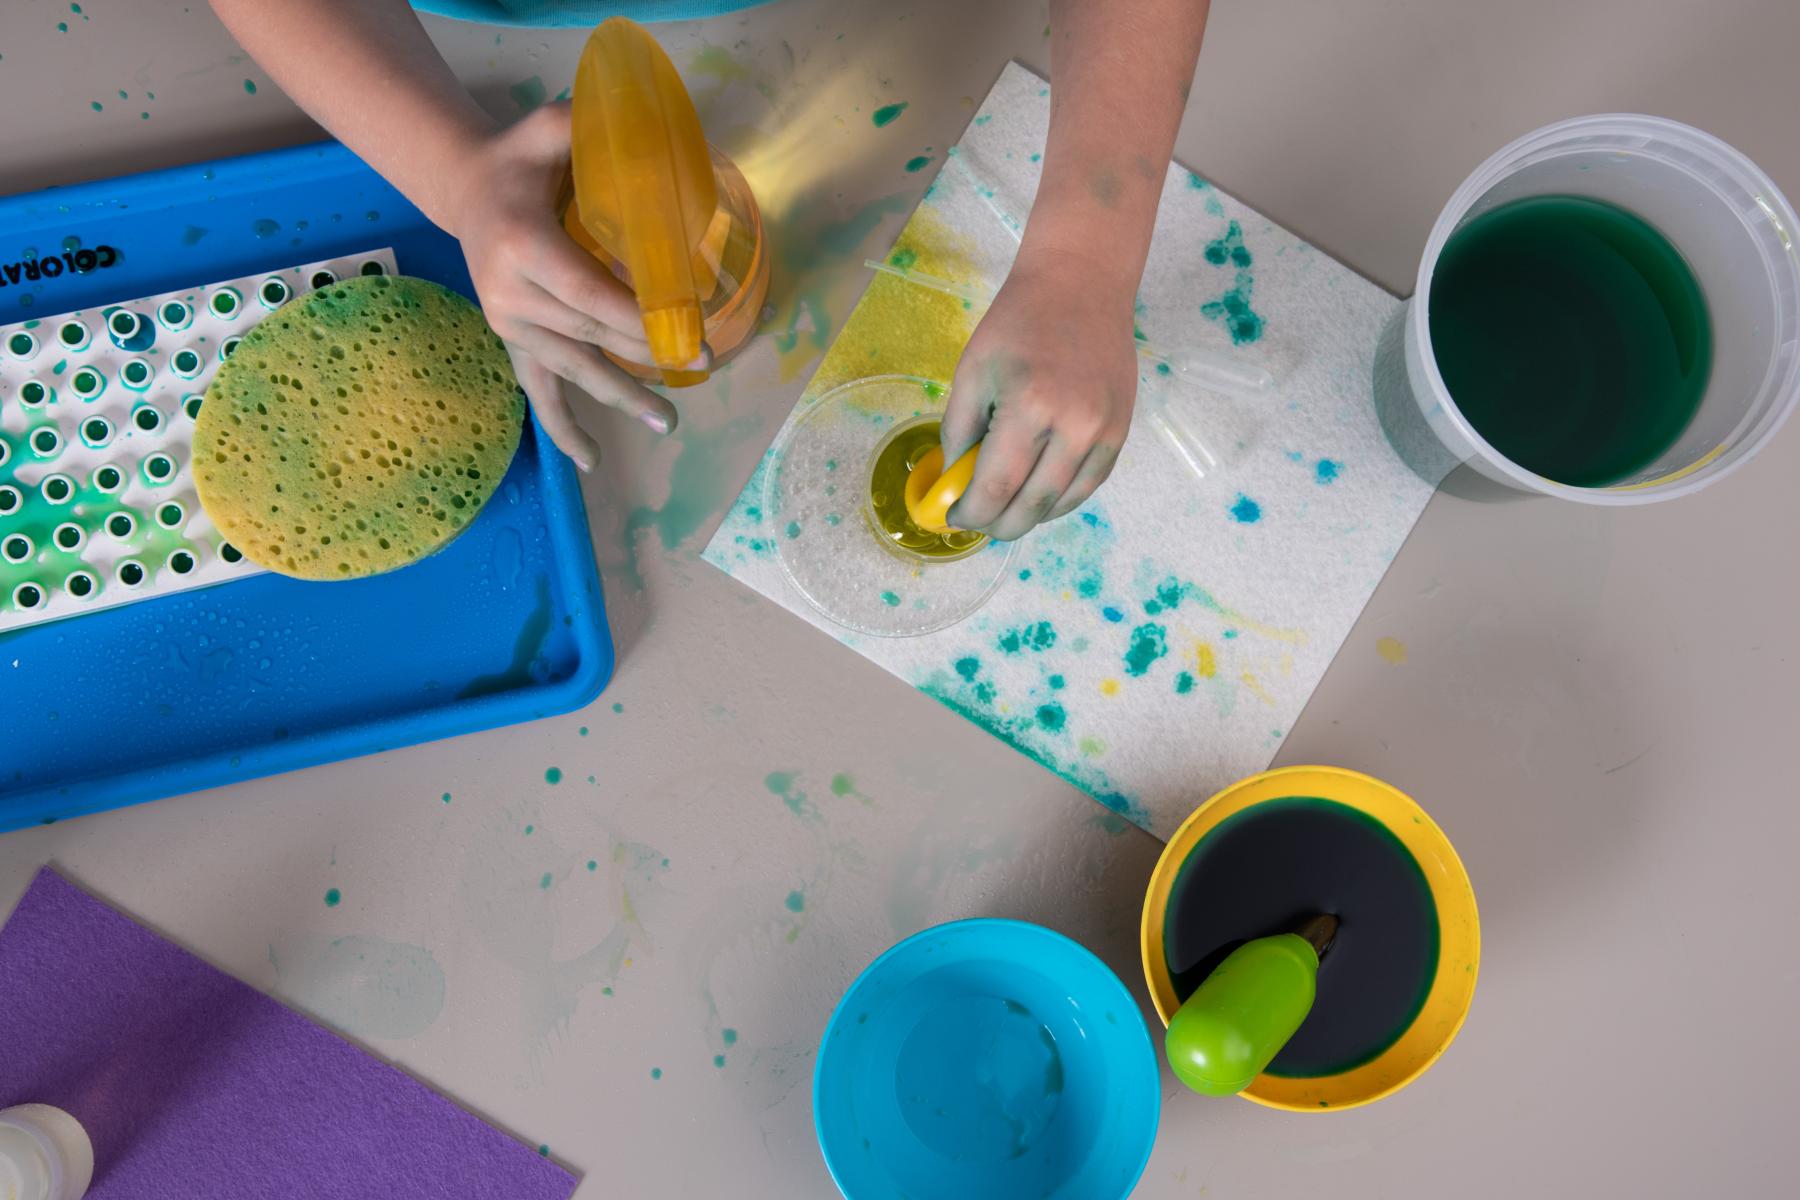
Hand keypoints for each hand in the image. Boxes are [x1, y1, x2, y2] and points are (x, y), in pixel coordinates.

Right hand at [446, 103, 703, 468]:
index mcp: (522, 246)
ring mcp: (508, 324)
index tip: (690, 333)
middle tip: (702, 365)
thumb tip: (646, 130)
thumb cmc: (519, 160)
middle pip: (589, 335)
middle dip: (647, 354)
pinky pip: (538, 392)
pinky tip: (592, 461)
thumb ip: (584, 126)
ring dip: (620, 398)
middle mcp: (509, 294)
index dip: (641, 320)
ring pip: (572, 369)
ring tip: (668, 422)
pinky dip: (563, 428)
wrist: (464, 189)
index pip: (591, 296)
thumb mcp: (546, 130)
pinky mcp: (511, 342)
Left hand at [939, 250, 1136, 539]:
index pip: (997, 486)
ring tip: (1005, 513)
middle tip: (979, 522)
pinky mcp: (1121, 430)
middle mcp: (1074, 426)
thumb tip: (955, 481)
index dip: (972, 512)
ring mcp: (1104, 431)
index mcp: (1029, 406)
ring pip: (1063, 502)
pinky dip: (1061, 500)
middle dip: (999, 524)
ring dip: (1030, 518)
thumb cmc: (1019, 322)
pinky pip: (1090, 484)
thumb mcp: (972, 369)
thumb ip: (959, 430)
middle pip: (1032, 505)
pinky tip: (1039, 499)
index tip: (955, 516)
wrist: (1081, 285)